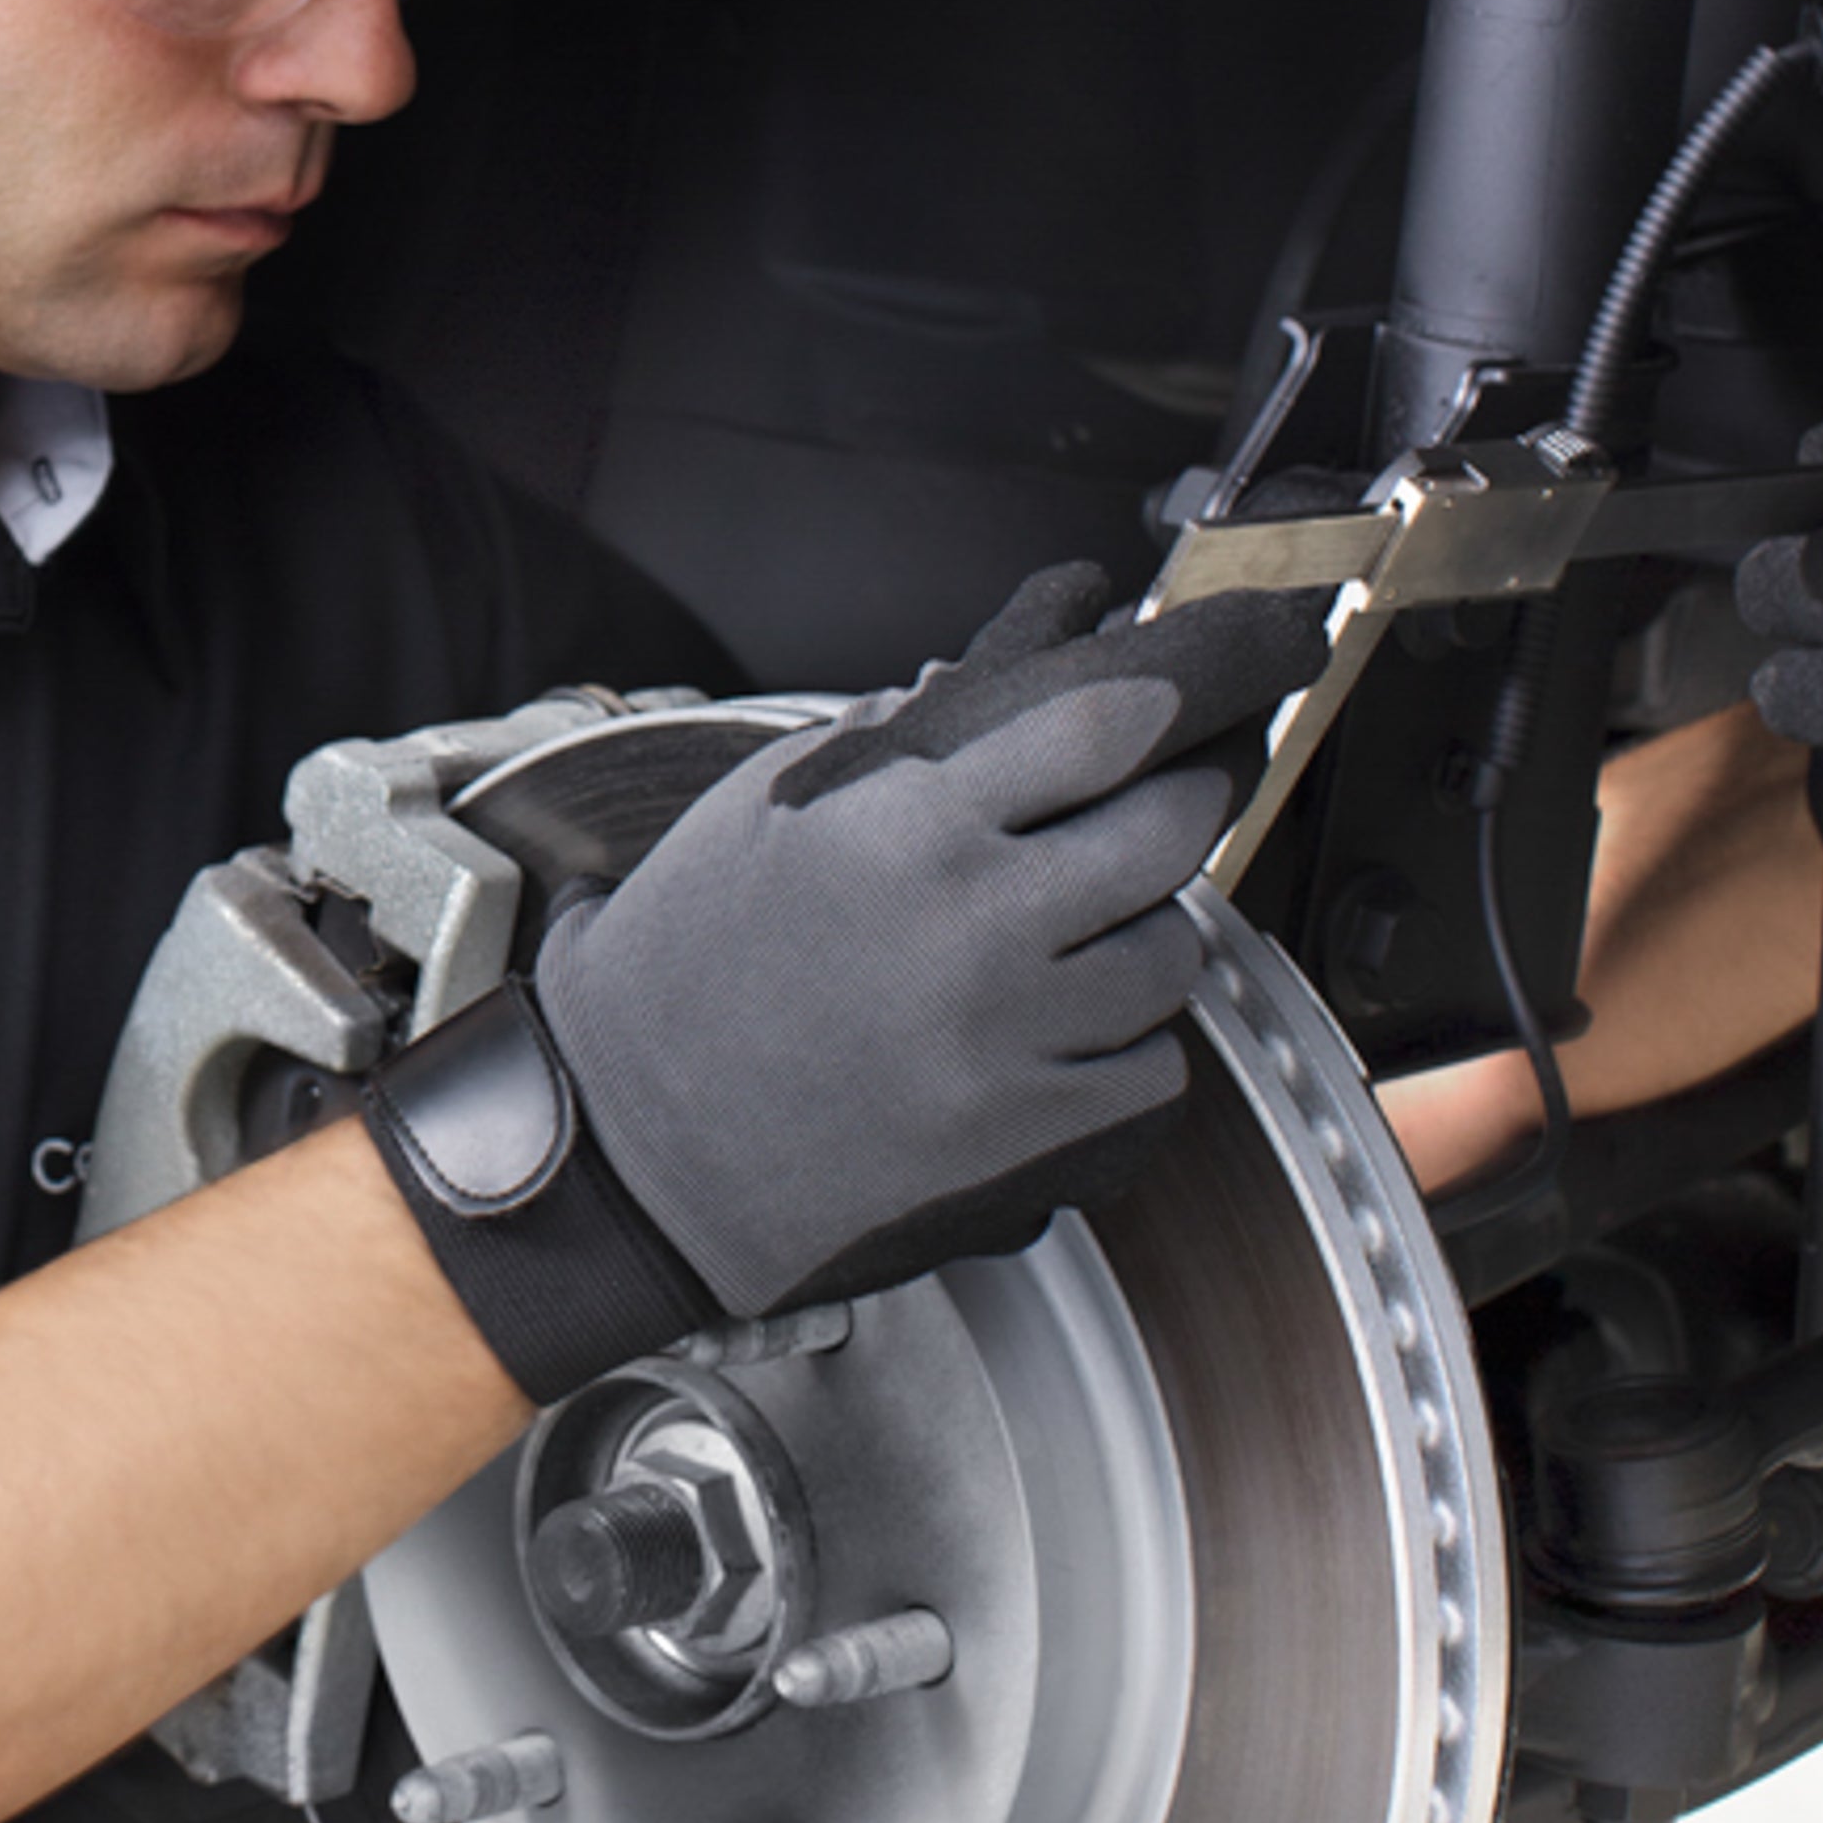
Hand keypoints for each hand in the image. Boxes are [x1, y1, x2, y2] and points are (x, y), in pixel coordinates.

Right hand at [532, 563, 1327, 1319]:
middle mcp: (974, 925)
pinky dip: (1132, 1044)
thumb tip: (965, 684)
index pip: (1094, 733)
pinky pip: (1150, 1070)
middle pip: (1164, 835)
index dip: (1153, 705)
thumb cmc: (685, 965)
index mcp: (906, 829)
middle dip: (1183, 804)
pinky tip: (1079, 1025)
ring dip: (1153, 931)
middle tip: (1170, 800)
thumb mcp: (758, 812)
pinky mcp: (1020, 1129)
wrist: (640, 1138)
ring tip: (1104, 928)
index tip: (1167, 703)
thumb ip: (876, 739)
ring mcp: (1006, 1034)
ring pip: (1171, 957)